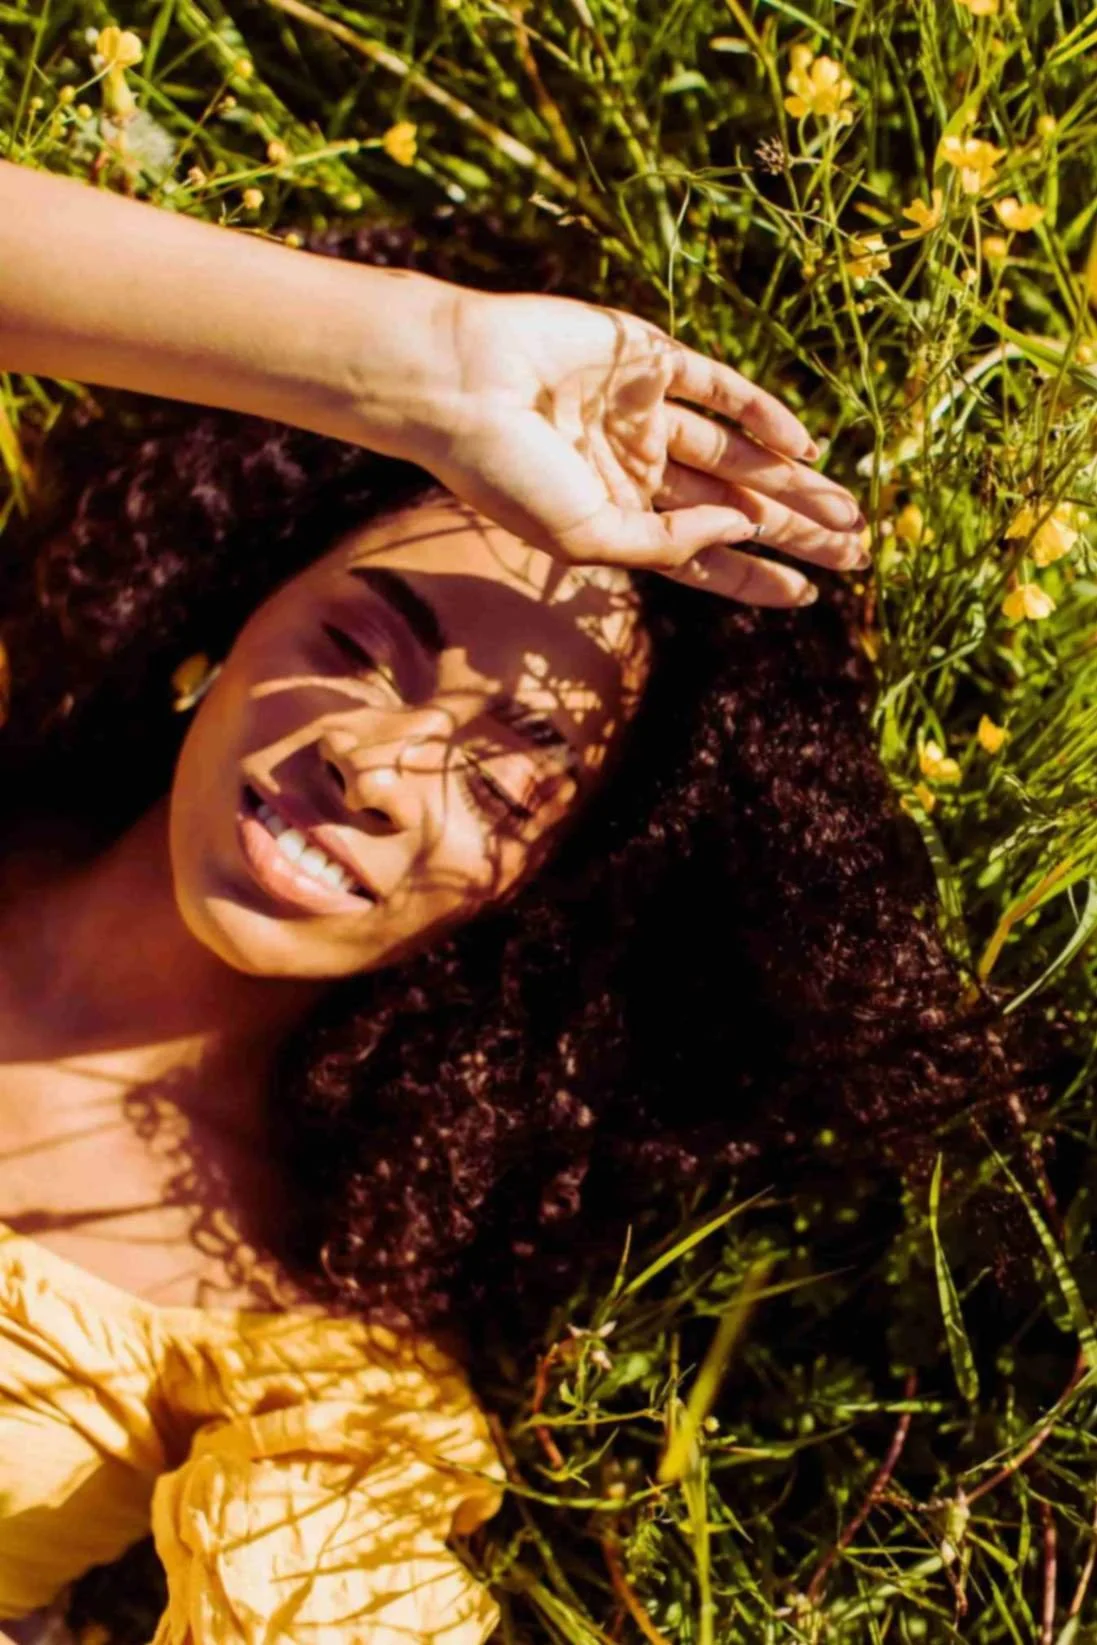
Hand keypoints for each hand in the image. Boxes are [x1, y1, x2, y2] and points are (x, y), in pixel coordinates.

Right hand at [416, 288, 866, 604]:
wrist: (458, 387)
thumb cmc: (507, 474)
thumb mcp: (589, 538)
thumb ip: (666, 544)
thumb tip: (742, 533)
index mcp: (616, 516)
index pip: (702, 556)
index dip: (755, 575)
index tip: (809, 595)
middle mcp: (637, 467)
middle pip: (735, 505)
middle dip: (794, 530)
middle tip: (858, 552)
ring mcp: (644, 412)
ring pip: (739, 453)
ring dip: (792, 480)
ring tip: (848, 510)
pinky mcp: (647, 357)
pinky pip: (719, 388)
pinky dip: (763, 413)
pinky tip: (804, 444)